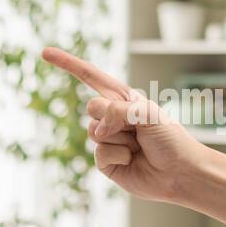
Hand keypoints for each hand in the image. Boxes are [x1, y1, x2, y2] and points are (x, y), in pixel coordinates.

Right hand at [41, 46, 209, 203]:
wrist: (180, 173)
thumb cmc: (171, 139)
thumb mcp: (147, 113)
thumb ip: (117, 111)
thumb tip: (96, 128)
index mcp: (123, 99)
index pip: (90, 77)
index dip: (68, 64)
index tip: (45, 53)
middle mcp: (112, 117)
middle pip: (91, 109)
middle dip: (111, 118)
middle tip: (136, 130)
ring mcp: (107, 140)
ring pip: (93, 133)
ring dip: (119, 140)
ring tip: (138, 146)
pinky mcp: (105, 162)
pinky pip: (99, 154)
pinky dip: (118, 157)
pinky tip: (132, 161)